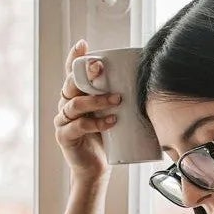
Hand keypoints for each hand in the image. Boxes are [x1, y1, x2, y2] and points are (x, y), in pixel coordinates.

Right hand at [53, 37, 118, 183]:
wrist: (97, 168)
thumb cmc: (108, 138)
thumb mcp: (114, 113)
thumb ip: (121, 99)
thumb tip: (149, 82)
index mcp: (77, 95)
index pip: (72, 73)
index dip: (74, 58)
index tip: (83, 45)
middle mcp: (66, 105)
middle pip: (71, 84)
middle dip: (86, 74)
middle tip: (101, 68)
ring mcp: (63, 121)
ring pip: (74, 104)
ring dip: (96, 100)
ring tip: (116, 99)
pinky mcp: (65, 137)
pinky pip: (77, 126)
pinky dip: (95, 123)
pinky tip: (111, 122)